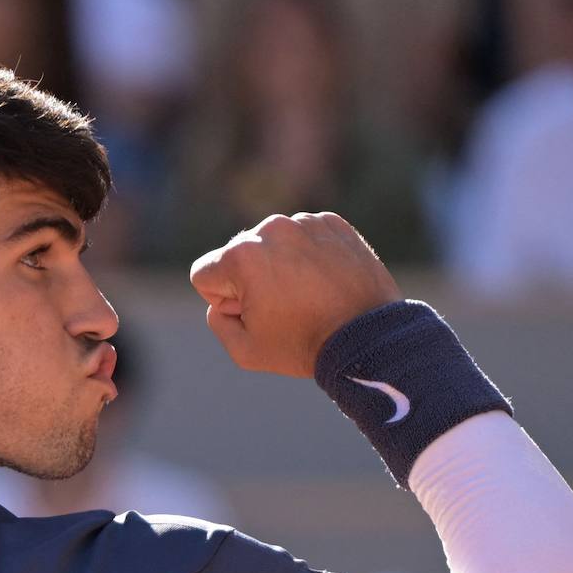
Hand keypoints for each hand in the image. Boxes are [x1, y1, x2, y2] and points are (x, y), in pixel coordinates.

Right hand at [189, 212, 400, 377]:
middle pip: (238, 255)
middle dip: (251, 280)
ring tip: (308, 295)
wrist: (368, 337)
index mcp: (241, 256)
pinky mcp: (333, 223)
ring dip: (281, 266)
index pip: (204, 273)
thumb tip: (221, 301)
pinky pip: (305, 236)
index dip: (224, 301)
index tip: (254, 314)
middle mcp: (270, 229)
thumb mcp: (244, 350)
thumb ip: (217, 321)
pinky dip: (310, 256)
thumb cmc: (303, 345)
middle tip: (285, 308)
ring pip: (273, 244)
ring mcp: (305, 222)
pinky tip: (325, 281)